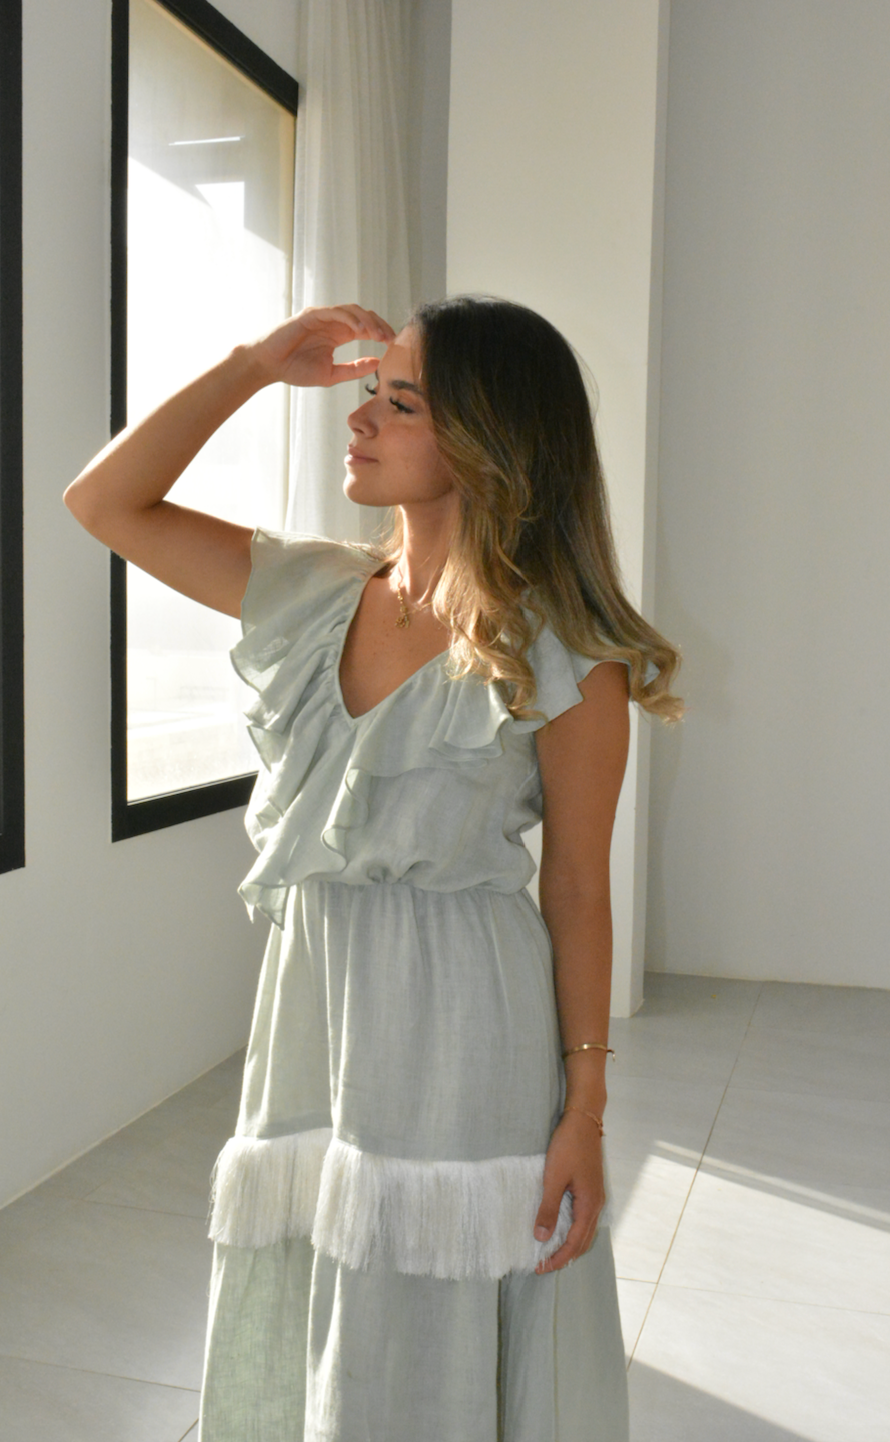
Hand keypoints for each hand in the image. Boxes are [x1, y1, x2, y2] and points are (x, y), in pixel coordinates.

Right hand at [247, 303, 395, 389]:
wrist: (269, 366)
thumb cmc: (295, 369)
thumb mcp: (331, 374)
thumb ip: (354, 369)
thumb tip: (378, 363)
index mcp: (339, 334)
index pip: (367, 328)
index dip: (382, 334)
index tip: (395, 346)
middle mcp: (333, 322)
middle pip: (365, 316)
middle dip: (380, 326)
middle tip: (392, 339)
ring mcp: (323, 316)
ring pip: (353, 311)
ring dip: (368, 321)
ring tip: (379, 335)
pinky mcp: (312, 315)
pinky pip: (336, 312)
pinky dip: (350, 319)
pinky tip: (361, 330)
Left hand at [533, 1110, 605, 1273]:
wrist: (583, 1120)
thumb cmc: (568, 1146)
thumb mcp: (553, 1177)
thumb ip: (548, 1208)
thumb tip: (542, 1238)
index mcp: (589, 1205)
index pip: (575, 1243)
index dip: (558, 1258)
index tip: (540, 1268)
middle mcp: (596, 1204)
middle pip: (584, 1242)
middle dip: (565, 1256)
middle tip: (544, 1265)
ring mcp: (595, 1197)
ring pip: (585, 1231)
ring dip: (570, 1245)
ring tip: (551, 1252)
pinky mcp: (591, 1189)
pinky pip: (584, 1219)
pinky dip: (573, 1231)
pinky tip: (560, 1228)